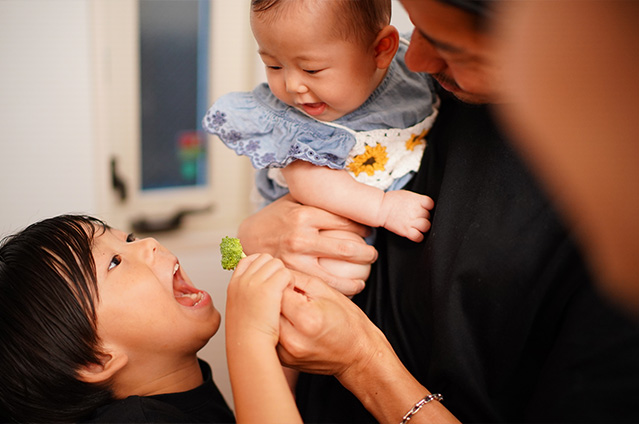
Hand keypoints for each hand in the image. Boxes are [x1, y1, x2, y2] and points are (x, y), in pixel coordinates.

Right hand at [226, 254, 292, 346]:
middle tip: (278, 288)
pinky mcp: (269, 288)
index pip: (248, 259)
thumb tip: (256, 286)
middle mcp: (243, 279)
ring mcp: (254, 282)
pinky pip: (286, 274)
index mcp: (234, 283)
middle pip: (265, 258)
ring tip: (283, 294)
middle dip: (275, 270)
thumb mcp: (240, 308)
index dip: (262, 266)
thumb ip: (246, 293)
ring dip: (284, 276)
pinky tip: (287, 297)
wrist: (248, 344)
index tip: (269, 278)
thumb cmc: (246, 333)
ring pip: (277, 264)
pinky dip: (290, 283)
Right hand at [238, 194, 377, 295]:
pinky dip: (341, 290)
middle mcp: (300, 238)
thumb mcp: (294, 200)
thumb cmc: (274, 219)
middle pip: (347, 249)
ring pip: (338, 275)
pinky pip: (323, 287)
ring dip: (358, 277)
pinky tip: (350, 287)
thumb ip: (319, 198)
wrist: (246, 239)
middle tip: (372, 253)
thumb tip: (350, 192)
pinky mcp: (291, 278)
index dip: (363, 228)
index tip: (368, 231)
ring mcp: (295, 261)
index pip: (346, 221)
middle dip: (367, 253)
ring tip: (365, 275)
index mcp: (304, 214)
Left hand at [277, 272, 459, 423]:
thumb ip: (298, 279)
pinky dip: (270, 324)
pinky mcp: (283, 360)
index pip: (278, 290)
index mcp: (307, 319)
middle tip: (278, 287)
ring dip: (268, 310)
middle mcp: (294, 339)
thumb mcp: (326, 291)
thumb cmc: (346, 321)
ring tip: (278, 301)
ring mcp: (287, 353)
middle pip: (266, 307)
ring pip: (264, 322)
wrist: (356, 355)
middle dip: (271, 294)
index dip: (280, 280)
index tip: (285, 278)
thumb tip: (275, 270)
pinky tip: (280, 317)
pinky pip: (268, 335)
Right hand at [379, 190, 433, 241]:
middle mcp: (417, 210)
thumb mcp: (407, 194)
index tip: (424, 208)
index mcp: (418, 200)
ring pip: (426, 226)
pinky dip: (418, 237)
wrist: (380, 208)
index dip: (428, 207)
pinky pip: (419, 237)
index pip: (431, 204)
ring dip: (423, 227)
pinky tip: (415, 233)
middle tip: (416, 217)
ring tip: (416, 225)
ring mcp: (412, 221)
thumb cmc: (392, 200)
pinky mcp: (406, 231)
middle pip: (429, 216)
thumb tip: (424, 204)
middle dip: (424, 217)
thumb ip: (418, 199)